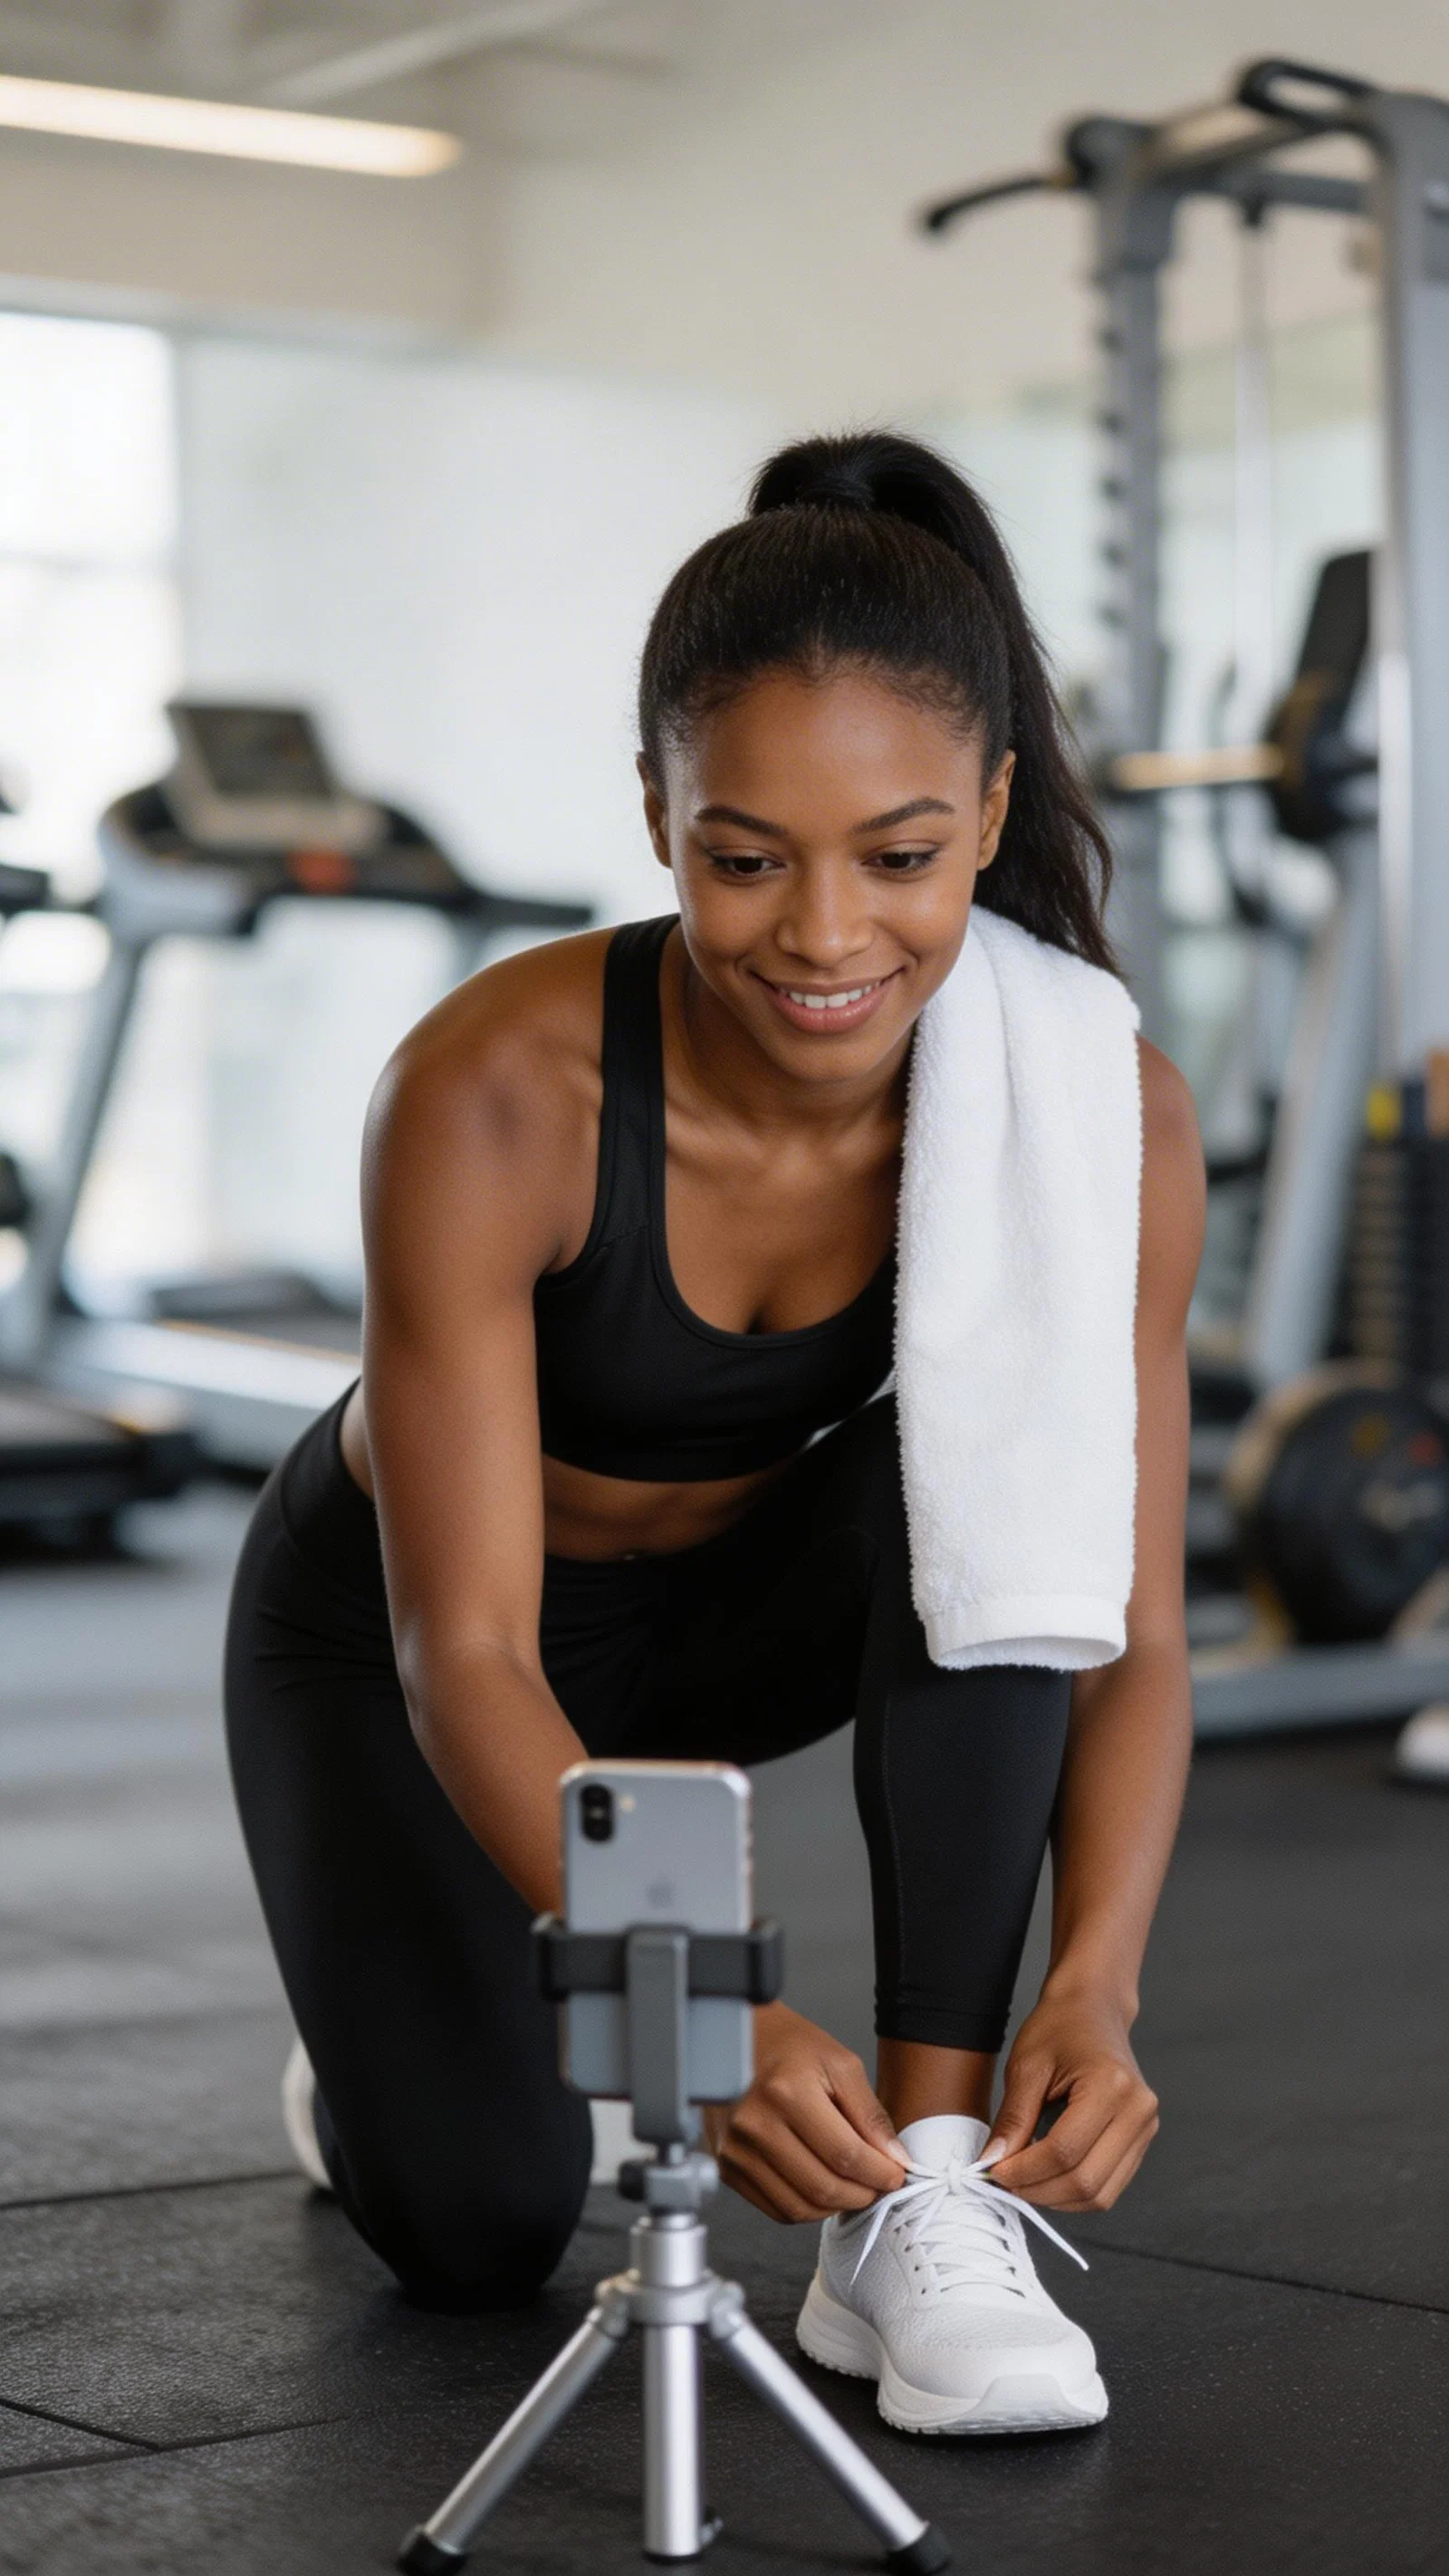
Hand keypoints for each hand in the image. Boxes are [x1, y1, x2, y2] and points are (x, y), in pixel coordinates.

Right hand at [704, 2004, 907, 2222]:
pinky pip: (774, 2208)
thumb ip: (870, 2114)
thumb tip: (895, 2159)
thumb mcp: (839, 2063)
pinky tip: (822, 2190)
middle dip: (862, 2195)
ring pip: (798, 2208)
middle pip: (822, 2187)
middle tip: (879, 2185)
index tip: (896, 2175)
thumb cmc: (788, 2045)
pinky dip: (806, 2209)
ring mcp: (736, 2150)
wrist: (733, 2037)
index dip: (878, 2173)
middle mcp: (756, 2125)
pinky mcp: (727, 2166)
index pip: (844, 2154)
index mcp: (787, 2092)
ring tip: (853, 2188)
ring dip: (836, 2207)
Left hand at [984, 1987, 1157, 2211]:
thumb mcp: (1026, 2067)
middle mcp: (1139, 2111)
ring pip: (1101, 2195)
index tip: (994, 2172)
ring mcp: (1146, 2128)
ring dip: (1057, 2198)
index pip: (1065, 2151)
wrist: (1093, 2008)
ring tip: (1023, 2181)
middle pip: (1086, 2181)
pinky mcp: (1142, 2140)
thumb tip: (992, 2164)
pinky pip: (1109, 2186)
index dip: (1025, 2171)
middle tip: (1004, 2182)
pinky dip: (1075, 2192)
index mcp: (1112, 2085)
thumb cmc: (1059, 2027)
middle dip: (1039, 2191)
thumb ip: (1012, 2120)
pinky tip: (1047, 2177)